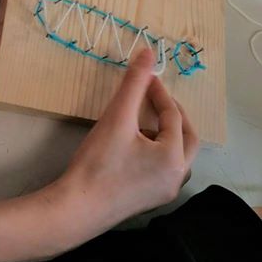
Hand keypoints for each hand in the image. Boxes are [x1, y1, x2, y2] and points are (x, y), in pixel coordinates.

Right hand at [58, 48, 198, 234]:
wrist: (75, 210)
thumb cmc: (98, 163)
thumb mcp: (117, 117)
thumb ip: (134, 83)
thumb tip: (148, 51)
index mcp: (175, 158)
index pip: (173, 115)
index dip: (159, 92)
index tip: (145, 77)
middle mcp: (176, 177)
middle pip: (186, 137)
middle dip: (171, 113)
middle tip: (153, 96)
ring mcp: (164, 192)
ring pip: (177, 154)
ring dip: (166, 133)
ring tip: (143, 118)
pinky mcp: (150, 200)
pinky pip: (164, 168)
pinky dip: (157, 150)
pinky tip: (134, 144)